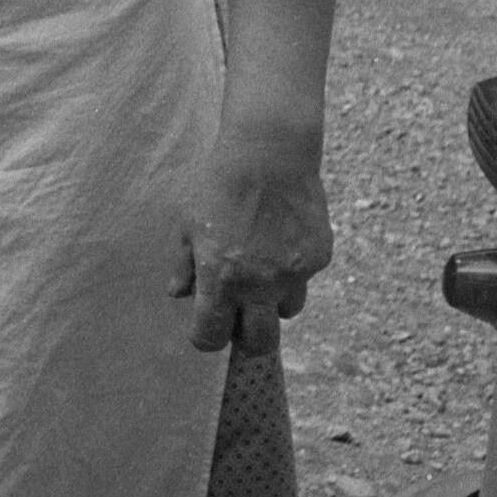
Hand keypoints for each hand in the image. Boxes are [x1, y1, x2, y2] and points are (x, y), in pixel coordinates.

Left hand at [173, 127, 333, 353]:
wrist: (269, 153)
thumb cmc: (219, 184)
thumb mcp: (188, 222)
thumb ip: (184, 264)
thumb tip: (177, 294)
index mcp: (221, 278)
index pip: (212, 336)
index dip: (207, 337)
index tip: (207, 328)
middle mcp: (260, 284)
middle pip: (259, 344)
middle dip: (247, 338)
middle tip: (240, 320)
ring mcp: (294, 273)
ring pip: (287, 311)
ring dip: (274, 302)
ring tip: (262, 268)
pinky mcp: (318, 258)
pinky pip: (304, 279)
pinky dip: (293, 270)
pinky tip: (281, 238)